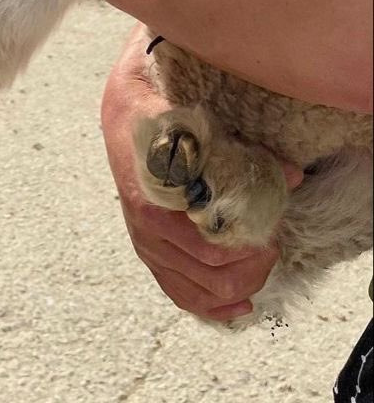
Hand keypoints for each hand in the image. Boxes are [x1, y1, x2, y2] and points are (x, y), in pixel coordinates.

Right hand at [101, 27, 302, 320]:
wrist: (121, 107)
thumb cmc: (158, 106)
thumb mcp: (192, 114)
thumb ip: (235, 144)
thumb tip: (289, 173)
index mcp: (153, 191)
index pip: (205, 241)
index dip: (246, 241)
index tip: (271, 226)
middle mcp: (145, 223)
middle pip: (208, 270)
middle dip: (249, 263)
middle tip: (272, 242)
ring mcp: (143, 238)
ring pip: (195, 287)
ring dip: (235, 284)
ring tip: (260, 264)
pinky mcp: (147, 247)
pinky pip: (175, 290)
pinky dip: (208, 304)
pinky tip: (236, 304)